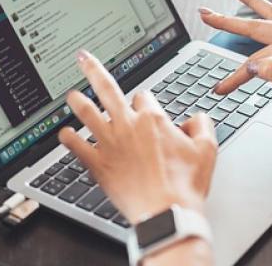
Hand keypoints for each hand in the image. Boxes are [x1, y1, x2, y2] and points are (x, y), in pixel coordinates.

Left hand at [59, 50, 217, 223]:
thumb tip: (195, 118)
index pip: (144, 97)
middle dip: (93, 70)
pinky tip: (63, 134)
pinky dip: (68, 139)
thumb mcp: (208, 149)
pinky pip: (77, 147)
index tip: (145, 109)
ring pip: (87, 113)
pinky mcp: (98, 165)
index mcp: (153, 119)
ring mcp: (110, 144)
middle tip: (83, 58)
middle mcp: (128, 126)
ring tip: (71, 94)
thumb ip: (202, 125)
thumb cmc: (185, 185)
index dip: (145, 102)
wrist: (166, 213)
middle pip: (107, 89)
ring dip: (77, 101)